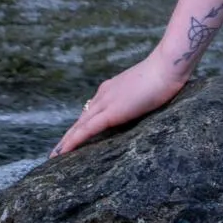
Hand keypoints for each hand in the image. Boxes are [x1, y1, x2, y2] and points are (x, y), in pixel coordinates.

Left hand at [54, 46, 191, 154]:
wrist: (167, 67)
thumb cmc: (164, 77)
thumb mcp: (146, 91)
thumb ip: (137, 100)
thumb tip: (136, 111)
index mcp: (111, 89)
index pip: (91, 111)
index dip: (80, 126)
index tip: (72, 137)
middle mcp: (103, 94)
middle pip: (81, 120)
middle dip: (68, 136)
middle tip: (56, 152)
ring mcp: (105, 103)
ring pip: (79, 126)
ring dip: (66, 141)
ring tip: (55, 156)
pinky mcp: (110, 112)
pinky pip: (86, 130)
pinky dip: (72, 141)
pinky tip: (62, 152)